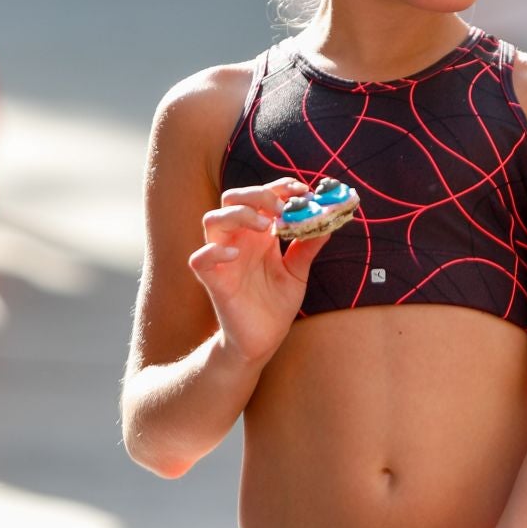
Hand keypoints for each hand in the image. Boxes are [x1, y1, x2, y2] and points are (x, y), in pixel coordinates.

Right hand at [188, 179, 327, 365]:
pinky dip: (214, 252)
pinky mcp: (213, 282)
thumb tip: (327, 221)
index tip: (303, 189)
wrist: (263, 340)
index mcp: (258, 234)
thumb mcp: (298, 272)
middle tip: (282, 207)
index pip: (261, 196)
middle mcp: (238, 240)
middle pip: (233, 199)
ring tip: (264, 227)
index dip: (279, 187)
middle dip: (257, 194)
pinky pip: (199, 259)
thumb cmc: (276, 303)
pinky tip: (236, 256)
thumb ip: (308, 246)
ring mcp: (223, 259)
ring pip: (212, 220)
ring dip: (238, 215)